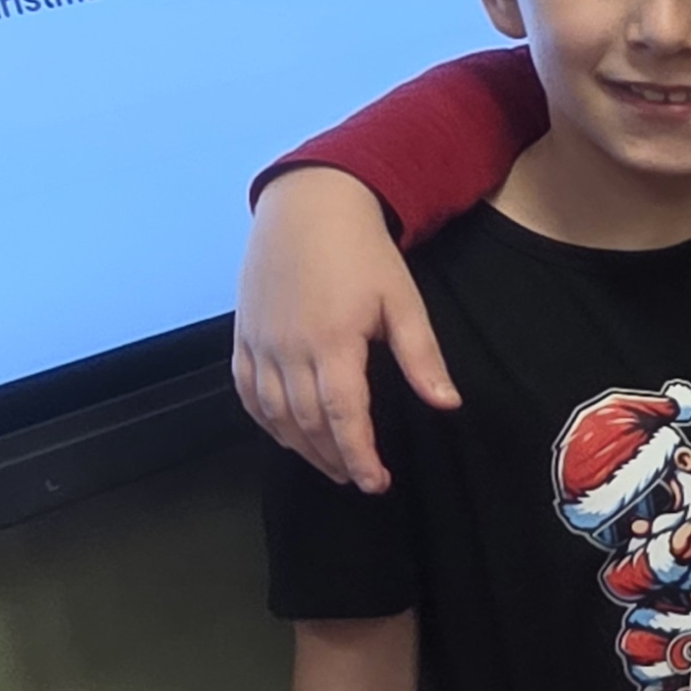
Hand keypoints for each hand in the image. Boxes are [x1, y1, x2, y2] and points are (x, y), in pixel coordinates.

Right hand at [235, 168, 444, 493]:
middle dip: (334, 459)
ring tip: (331, 465)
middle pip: (307, 423)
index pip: (344, 416)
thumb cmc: (363, 254)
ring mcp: (260, 342)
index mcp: (332, 342)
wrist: (309, 207)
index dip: (358, 456)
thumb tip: (447, 405)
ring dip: (301, 447)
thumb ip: (422, 358)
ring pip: (274, 413)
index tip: (375, 483)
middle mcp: (288, 348)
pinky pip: (247, 391)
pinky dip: (265, 421)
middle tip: (360, 480)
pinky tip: (286, 435)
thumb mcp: (404, 302)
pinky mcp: (243, 335)